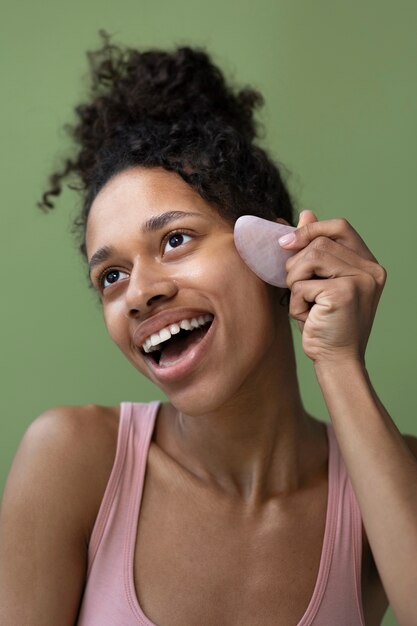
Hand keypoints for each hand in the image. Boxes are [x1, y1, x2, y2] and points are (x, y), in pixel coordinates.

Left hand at [279, 210, 386, 365]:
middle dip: (296, 264)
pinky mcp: (344, 293)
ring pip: (308, 258)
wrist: (337, 361)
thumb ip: (317, 250)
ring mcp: (360, 281)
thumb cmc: (326, 323)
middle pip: (318, 243)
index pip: (340, 227)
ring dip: (294, 283)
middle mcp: (371, 270)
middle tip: (296, 289)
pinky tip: (308, 319)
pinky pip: (302, 284)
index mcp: (369, 265)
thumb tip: (306, 213)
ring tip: (304, 304)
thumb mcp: (320, 283)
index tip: (286, 243)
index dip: (311, 229)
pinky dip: (295, 303)